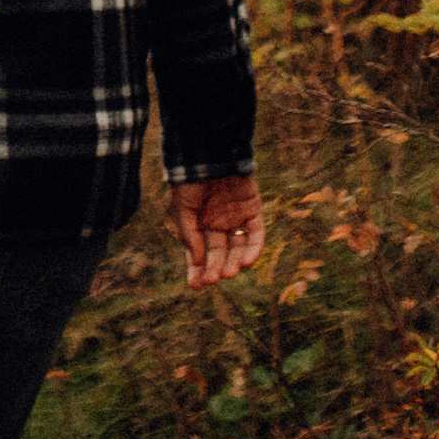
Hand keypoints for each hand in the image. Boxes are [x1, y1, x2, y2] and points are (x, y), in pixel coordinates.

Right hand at [168, 175, 263, 289]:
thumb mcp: (182, 209)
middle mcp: (217, 224)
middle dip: (216, 268)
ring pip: (237, 247)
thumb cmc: (189, 181)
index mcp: (198, 225)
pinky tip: (246, 261)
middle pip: (219, 254)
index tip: (195, 286)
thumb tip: (198, 262)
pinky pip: (255, 233)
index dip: (197, 271)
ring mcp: (236, 218)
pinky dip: (252, 248)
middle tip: (214, 279)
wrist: (208, 152)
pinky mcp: (253, 210)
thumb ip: (190, 235)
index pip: (199, 254)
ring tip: (229, 272)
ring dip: (234, 262)